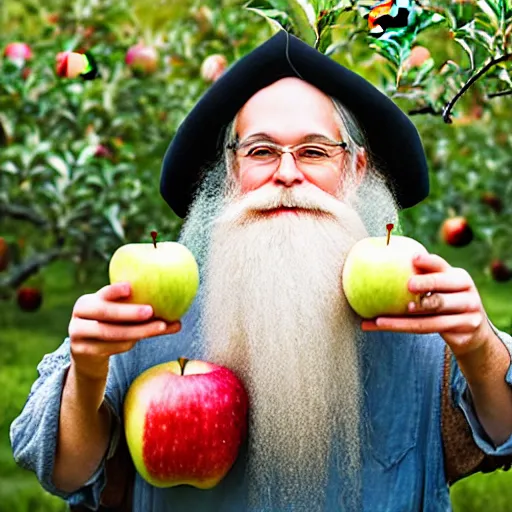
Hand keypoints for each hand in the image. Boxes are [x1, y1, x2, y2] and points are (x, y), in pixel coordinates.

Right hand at [69, 282, 180, 379]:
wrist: (87, 355)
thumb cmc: (111, 328)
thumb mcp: (118, 316)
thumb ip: (139, 312)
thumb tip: (178, 317)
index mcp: (88, 301)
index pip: (102, 293)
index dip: (114, 291)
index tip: (130, 287)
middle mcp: (78, 315)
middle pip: (106, 314)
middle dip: (130, 312)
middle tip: (151, 311)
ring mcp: (77, 334)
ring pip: (111, 333)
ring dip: (138, 331)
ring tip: (161, 327)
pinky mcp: (81, 352)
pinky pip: (111, 348)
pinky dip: (129, 343)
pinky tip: (142, 339)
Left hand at [361, 252, 494, 357]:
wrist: (473, 333)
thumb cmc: (445, 303)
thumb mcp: (441, 289)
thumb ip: (422, 277)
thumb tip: (383, 258)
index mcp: (459, 277)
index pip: (442, 266)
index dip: (429, 261)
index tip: (414, 257)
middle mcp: (467, 292)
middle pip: (443, 287)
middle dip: (426, 284)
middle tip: (408, 284)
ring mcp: (468, 314)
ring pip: (433, 314)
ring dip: (405, 316)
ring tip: (382, 316)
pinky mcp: (462, 333)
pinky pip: (427, 329)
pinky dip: (401, 326)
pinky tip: (380, 324)